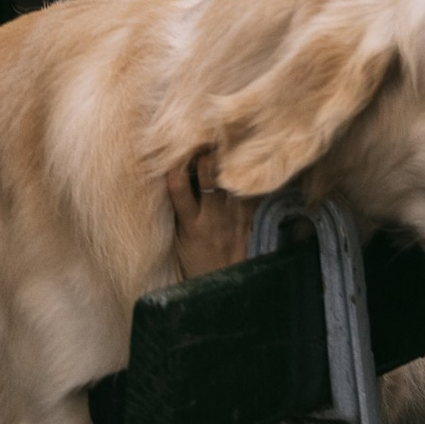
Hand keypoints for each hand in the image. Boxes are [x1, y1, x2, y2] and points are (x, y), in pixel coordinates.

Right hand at [167, 147, 250, 277]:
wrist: (221, 289)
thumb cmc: (193, 264)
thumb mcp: (177, 240)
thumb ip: (177, 211)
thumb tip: (172, 177)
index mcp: (188, 224)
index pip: (177, 184)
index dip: (176, 161)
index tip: (175, 145)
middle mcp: (211, 218)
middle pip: (209, 174)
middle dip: (206, 151)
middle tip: (204, 133)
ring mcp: (233, 218)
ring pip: (232, 179)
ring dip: (228, 158)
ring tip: (226, 140)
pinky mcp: (249, 220)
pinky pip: (253, 193)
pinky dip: (250, 176)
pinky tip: (249, 162)